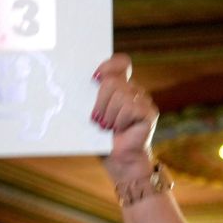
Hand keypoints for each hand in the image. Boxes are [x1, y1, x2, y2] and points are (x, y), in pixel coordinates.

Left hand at [92, 53, 158, 182]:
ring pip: (120, 95)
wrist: (116, 159)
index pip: (121, 62)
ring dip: (108, 114)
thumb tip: (72, 83)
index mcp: (120, 85)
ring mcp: (144, 100)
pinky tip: (120, 129)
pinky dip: (119, 120)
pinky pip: (130, 107)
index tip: (94, 77)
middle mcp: (134, 90)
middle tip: (98, 120)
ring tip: (109, 127)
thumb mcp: (92, 113)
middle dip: (100, 102)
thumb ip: (90, 97)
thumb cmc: (101, 137)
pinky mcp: (150, 112)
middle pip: (113, 81)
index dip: (110, 65)